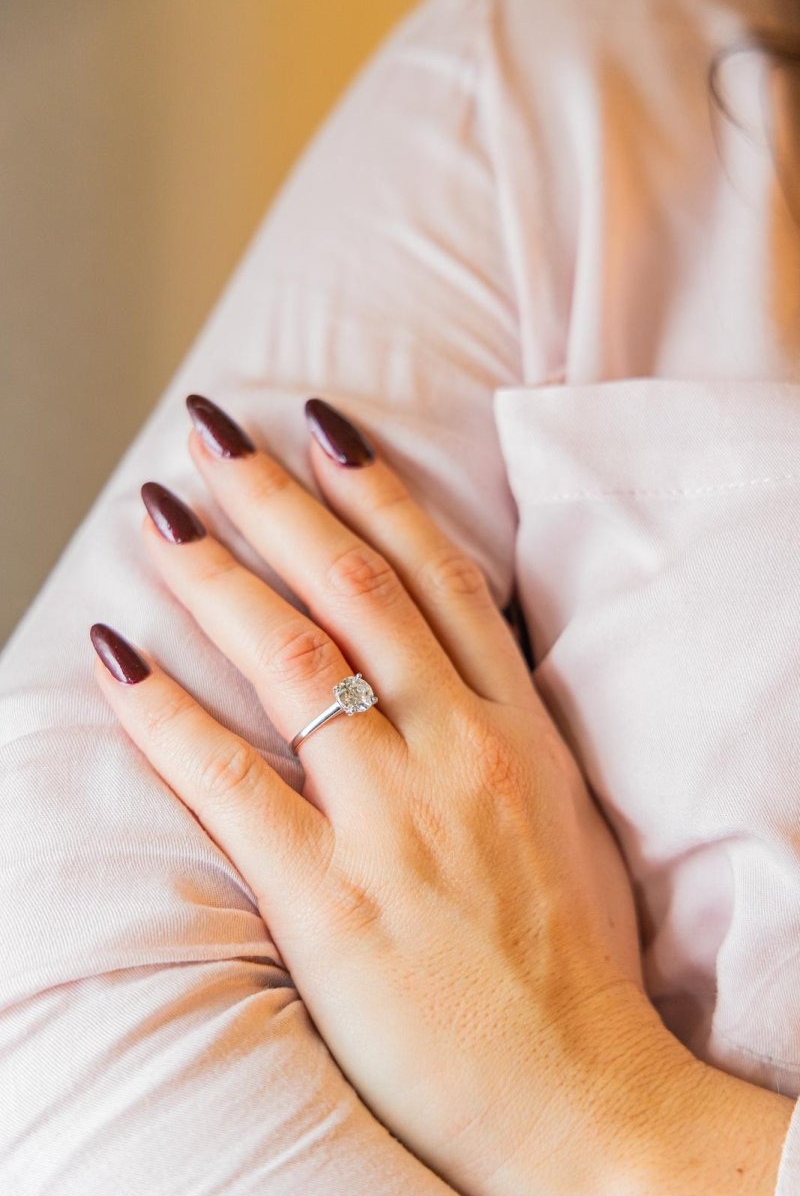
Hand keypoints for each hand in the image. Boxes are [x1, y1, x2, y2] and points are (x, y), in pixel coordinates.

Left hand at [90, 395, 683, 1195]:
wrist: (584, 1095)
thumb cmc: (573, 962)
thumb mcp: (560, 817)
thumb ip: (502, 732)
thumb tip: (445, 667)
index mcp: (517, 733)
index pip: (441, 580)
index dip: (378, 493)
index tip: (323, 430)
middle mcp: (457, 755)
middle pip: (355, 593)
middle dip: (278, 501)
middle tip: (213, 435)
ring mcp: (394, 821)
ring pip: (294, 663)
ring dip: (218, 577)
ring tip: (159, 515)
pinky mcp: (332, 899)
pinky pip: (234, 782)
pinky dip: (167, 714)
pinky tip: (117, 659)